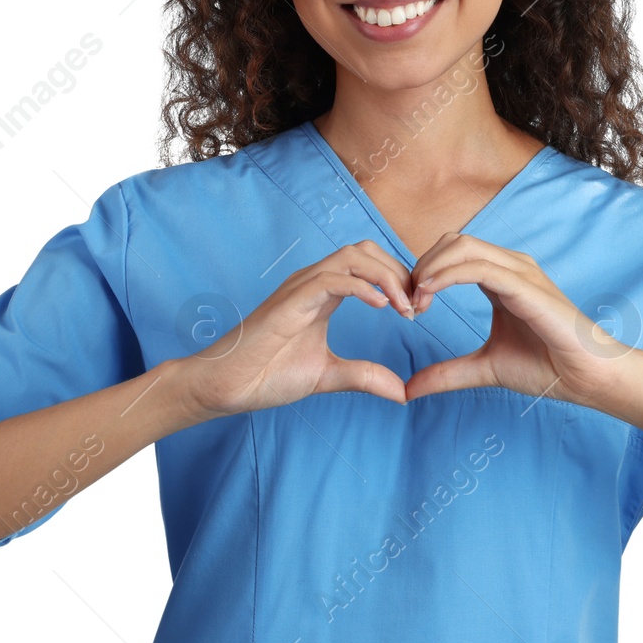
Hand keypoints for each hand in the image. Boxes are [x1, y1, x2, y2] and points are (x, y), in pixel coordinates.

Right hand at [181, 240, 415, 417]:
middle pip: (365, 250)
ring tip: (405, 308)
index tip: (417, 311)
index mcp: (322, 293)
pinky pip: (331, 279)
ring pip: (352, 256)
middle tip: (418, 306)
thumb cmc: (266, 374)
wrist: (225, 386)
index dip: (398, 280)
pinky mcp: (291, 301)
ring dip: (386, 277)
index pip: (368, 264)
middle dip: (399, 272)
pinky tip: (381, 306)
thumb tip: (402, 392)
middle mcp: (312, 282)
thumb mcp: (328, 375)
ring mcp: (300, 288)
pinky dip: (362, 287)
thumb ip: (364, 376)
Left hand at [402, 233, 637, 407]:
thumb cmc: (548, 367)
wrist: (588, 378)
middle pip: (454, 241)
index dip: (425, 273)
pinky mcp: (527, 286)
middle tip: (408, 302)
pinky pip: (480, 267)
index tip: (408, 307)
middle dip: (423, 265)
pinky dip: (448, 275)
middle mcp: (511, 267)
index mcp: (502, 278)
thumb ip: (447, 373)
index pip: (454, 254)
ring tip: (417, 300)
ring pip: (464, 246)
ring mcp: (521, 272)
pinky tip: (430, 293)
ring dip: (431, 268)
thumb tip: (408, 389)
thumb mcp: (485, 368)